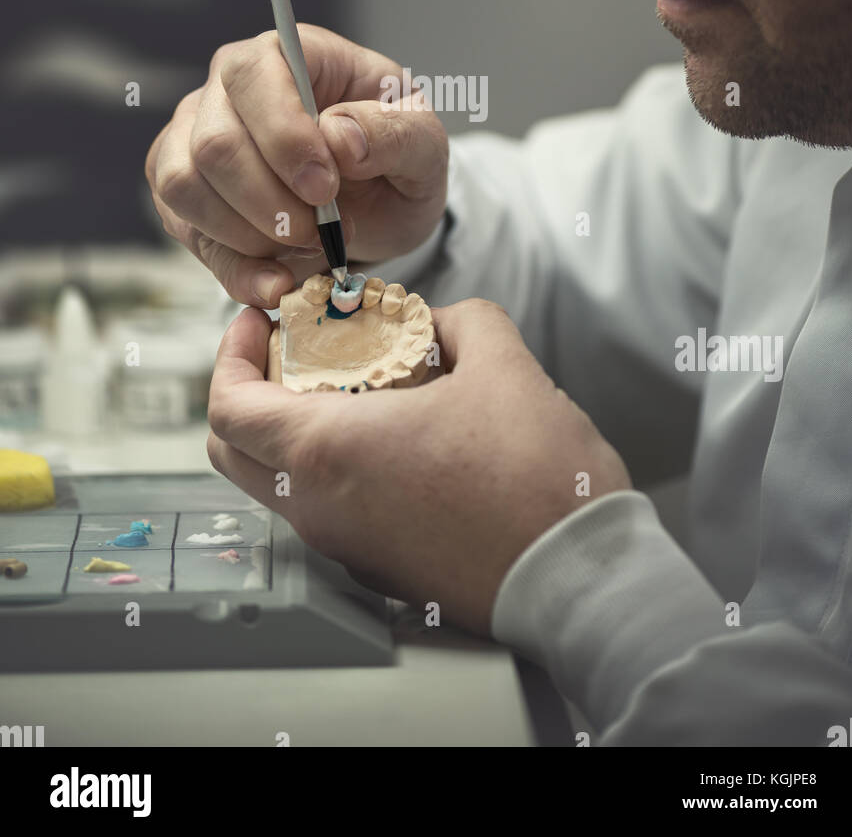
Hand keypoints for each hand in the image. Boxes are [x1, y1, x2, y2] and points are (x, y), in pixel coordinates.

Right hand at [145, 25, 448, 307]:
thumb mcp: (424, 145)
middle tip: (320, 231)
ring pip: (184, 186)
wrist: (381, 205)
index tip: (324, 189)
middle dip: (269, 202)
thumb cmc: (395, 157)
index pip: (253, 75)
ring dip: (248, 235)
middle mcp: (227, 88)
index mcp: (288, 54)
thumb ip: (394, 133)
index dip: (283, 137)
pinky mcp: (182, 192)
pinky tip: (279, 281)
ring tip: (305, 245)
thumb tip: (338, 135)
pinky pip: (184, 230)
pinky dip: (234, 267)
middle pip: (214, 143)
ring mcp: (193, 137)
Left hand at [207, 299, 632, 634]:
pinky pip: (325, 509)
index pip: (227, 407)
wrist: (575, 579)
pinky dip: (330, 466)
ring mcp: (344, 546)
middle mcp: (319, 507)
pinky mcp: (376, 567)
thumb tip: (442, 321)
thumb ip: (463, 321)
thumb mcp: (503, 365)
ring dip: (292, 430)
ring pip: (279, 483)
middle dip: (247, 392)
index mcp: (328, 452)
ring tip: (351, 388)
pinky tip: (392, 436)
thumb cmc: (535, 480)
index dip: (230, 354)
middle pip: (235, 451)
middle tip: (289, 354)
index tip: (258, 323)